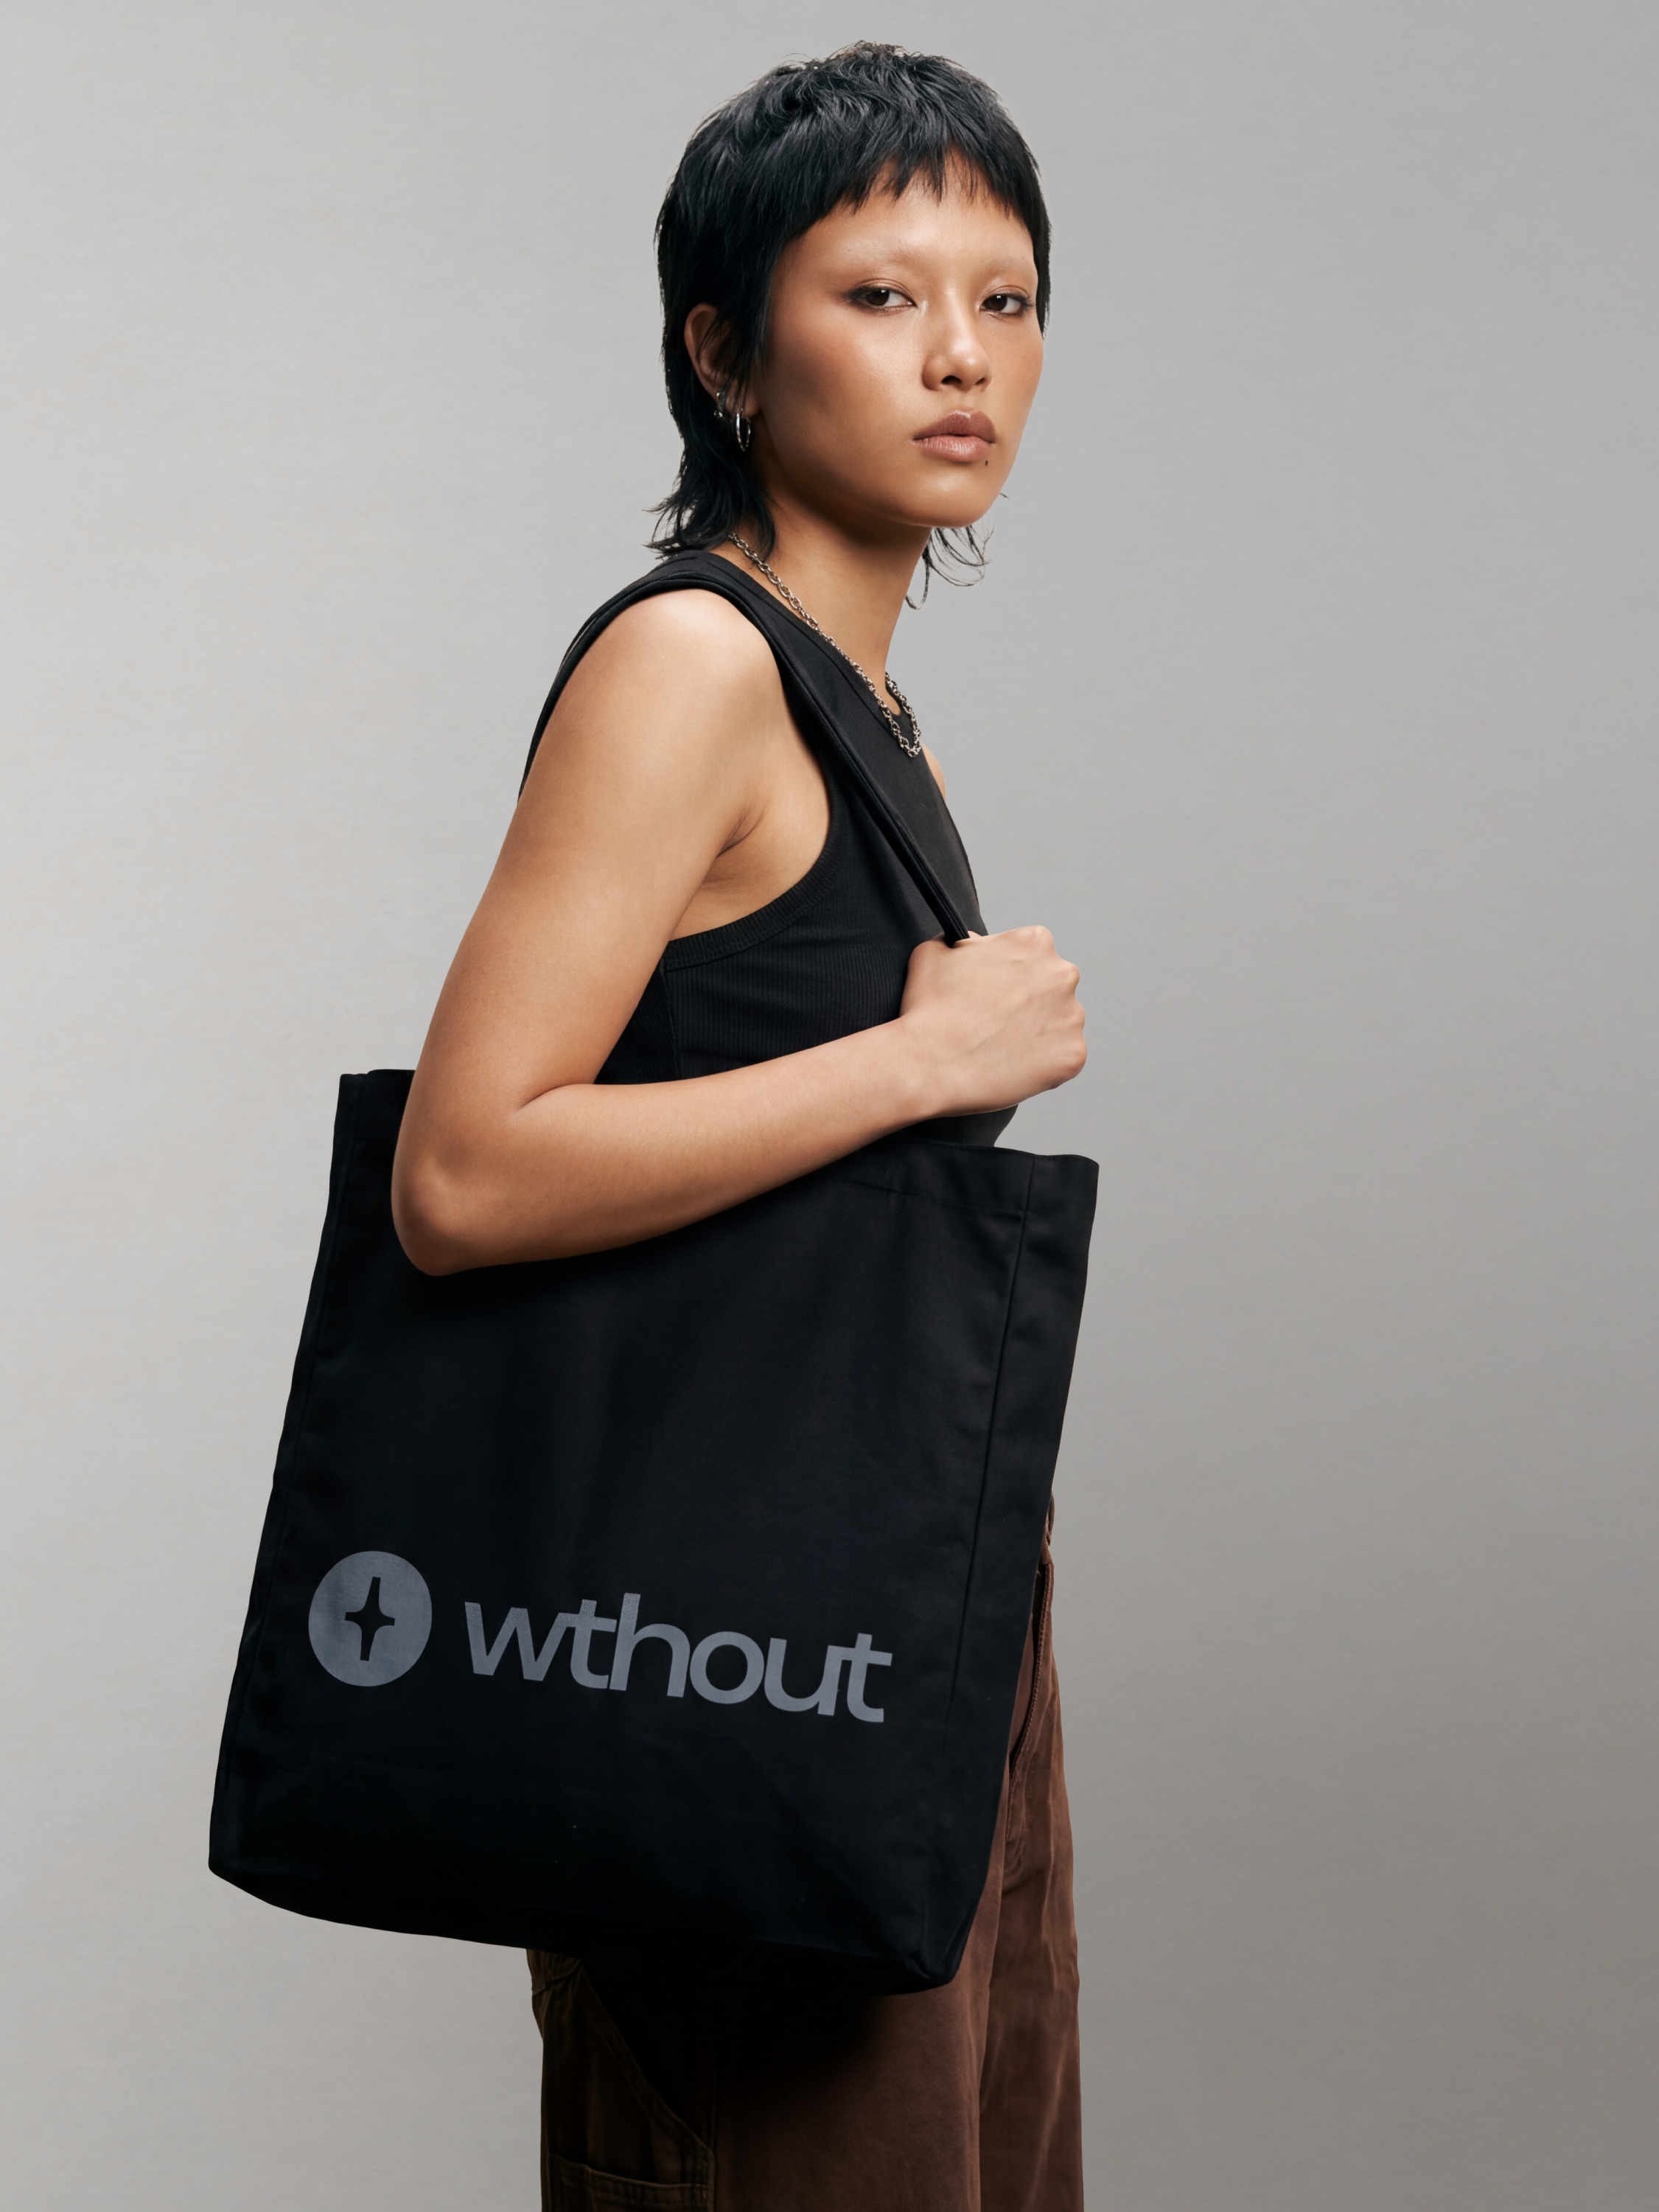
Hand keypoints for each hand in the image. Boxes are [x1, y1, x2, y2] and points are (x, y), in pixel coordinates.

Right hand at [897, 927, 1085, 1115]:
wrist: (931, 1063)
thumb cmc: (929, 1007)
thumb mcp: (935, 952)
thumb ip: (963, 941)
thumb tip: (975, 944)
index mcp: (1035, 942)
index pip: (1034, 956)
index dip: (1012, 977)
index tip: (994, 994)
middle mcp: (1063, 974)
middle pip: (1053, 988)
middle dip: (1031, 1003)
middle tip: (998, 1023)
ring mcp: (1073, 1017)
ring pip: (1061, 1024)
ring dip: (1040, 1034)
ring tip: (1002, 1048)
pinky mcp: (1073, 1055)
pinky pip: (1064, 1059)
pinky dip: (1045, 1065)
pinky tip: (1013, 1066)